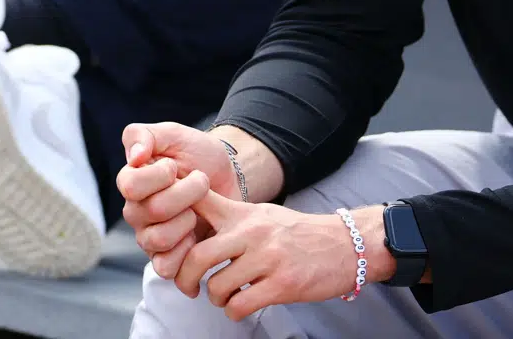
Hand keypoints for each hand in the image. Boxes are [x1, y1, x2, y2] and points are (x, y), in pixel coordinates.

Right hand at [117, 122, 244, 277]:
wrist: (227, 178)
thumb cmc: (197, 155)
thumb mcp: (173, 134)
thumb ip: (144, 135)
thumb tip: (135, 157)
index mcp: (132, 183)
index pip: (130, 185)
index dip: (159, 175)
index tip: (175, 165)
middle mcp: (136, 213)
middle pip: (153, 211)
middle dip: (188, 193)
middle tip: (201, 182)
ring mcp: (149, 238)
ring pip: (158, 239)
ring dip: (189, 219)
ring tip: (199, 209)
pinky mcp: (167, 259)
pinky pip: (165, 267)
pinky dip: (186, 251)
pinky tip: (197, 233)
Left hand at [172, 192, 376, 321]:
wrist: (345, 246)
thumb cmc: (299, 234)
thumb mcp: (264, 215)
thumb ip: (232, 218)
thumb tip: (193, 225)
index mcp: (245, 214)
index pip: (200, 202)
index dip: (175, 212)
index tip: (167, 229)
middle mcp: (253, 232)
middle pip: (198, 255)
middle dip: (185, 277)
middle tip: (188, 287)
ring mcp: (267, 258)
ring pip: (217, 286)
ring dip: (215, 298)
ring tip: (224, 296)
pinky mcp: (282, 285)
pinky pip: (239, 305)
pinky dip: (234, 310)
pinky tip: (242, 305)